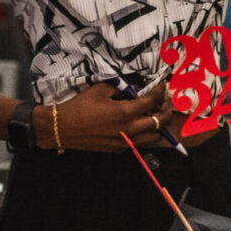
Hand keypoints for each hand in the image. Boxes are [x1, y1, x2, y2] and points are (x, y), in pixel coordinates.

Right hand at [52, 80, 179, 151]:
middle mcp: (130, 129)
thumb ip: (122, 85)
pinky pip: (142, 143)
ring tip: (156, 113)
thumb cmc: (80, 106)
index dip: (160, 90)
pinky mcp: (120, 149)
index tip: (160, 84)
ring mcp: (126, 142)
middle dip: (167, 108)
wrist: (62, 128)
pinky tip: (141, 123)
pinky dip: (147, 134)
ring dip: (161, 125)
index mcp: (126, 112)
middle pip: (162, 121)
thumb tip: (137, 80)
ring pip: (156, 137)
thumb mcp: (101, 89)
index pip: (153, 100)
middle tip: (164, 99)